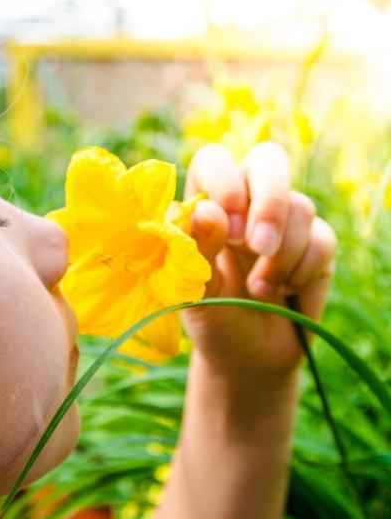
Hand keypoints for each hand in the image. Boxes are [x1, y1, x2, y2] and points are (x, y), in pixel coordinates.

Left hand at [181, 142, 336, 377]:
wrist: (248, 358)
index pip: (214, 160)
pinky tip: (283, 293)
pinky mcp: (316, 246)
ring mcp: (284, 222)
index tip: (225, 222)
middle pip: (268, 160)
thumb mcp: (195, 292)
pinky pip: (323, 239)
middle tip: (257, 246)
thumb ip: (198, 251)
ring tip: (258, 290)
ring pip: (300, 206)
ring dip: (281, 254)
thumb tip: (208, 210)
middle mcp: (246, 203)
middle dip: (269, 202)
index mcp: (206, 205)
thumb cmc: (212, 318)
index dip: (223, 179)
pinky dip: (303, 269)